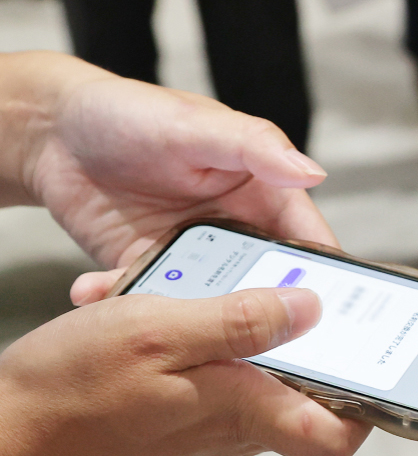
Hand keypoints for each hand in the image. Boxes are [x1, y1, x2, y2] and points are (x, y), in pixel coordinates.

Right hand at [0, 288, 370, 455]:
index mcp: (244, 411)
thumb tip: (313, 310)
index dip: (369, 407)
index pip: (339, 437)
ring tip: (221, 295)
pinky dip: (204, 352)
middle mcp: (231, 433)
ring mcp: (199, 436)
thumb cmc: (71, 389)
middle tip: (293, 294)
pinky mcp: (170, 430)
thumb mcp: (160, 330)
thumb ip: (241, 322)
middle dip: (304, 347)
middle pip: (301, 398)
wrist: (3, 439)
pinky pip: (210, 388)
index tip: (372, 361)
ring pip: (252, 386)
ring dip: (246, 341)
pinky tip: (172, 318)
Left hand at [6, 53, 334, 304]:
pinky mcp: (150, 273)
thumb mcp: (198, 126)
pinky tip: (98, 292)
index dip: (323, 278)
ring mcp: (193, 257)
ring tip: (168, 326)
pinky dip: (132, 306)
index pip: (307, 243)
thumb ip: (256, 148)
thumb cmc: (131, 113)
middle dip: (263, 316)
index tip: (328, 315)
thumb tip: (313, 173)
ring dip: (193, 319)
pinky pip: (153, 303)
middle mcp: (236, 231)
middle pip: (268, 287)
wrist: (51, 132)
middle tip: (254, 342)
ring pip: (212, 305)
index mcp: (263, 195)